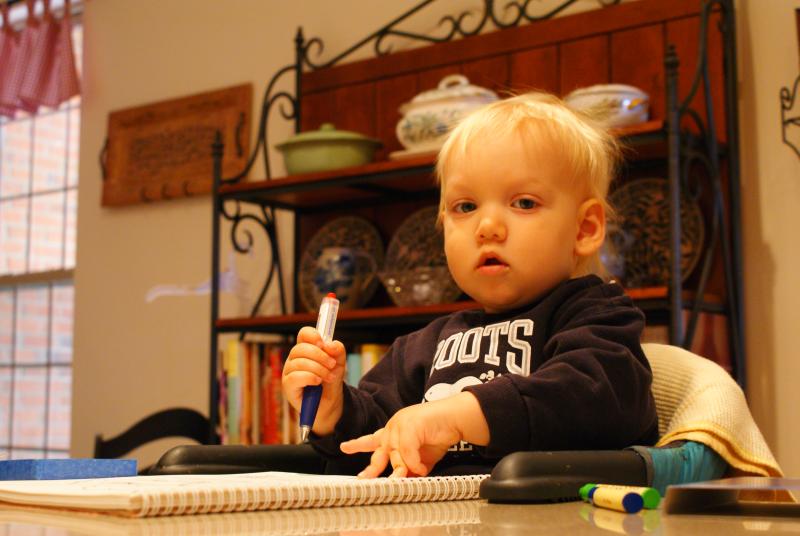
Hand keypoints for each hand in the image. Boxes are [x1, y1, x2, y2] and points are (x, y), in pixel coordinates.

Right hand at [281, 326, 346, 435]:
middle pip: (300, 348)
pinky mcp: (288, 385)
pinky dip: (310, 377)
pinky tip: (318, 382)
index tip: (323, 343)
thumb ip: (338, 351)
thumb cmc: (330, 381)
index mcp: (306, 349)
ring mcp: (289, 371)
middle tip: (332, 365)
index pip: (303, 334)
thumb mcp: (339, 364)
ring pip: (299, 363)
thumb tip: (330, 344)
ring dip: (319, 369)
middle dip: (320, 356)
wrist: (329, 403)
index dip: (312, 335)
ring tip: (329, 377)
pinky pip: (295, 377)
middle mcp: (294, 358)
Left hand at [339, 392, 488, 477]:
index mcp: (395, 431)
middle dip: (373, 468)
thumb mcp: (422, 458)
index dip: (358, 444)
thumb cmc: (440, 434)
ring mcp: (400, 424)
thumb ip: (411, 468)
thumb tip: (402, 483)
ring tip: (407, 479)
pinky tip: (421, 468)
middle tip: (364, 479)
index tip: (345, 447)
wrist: (456, 418)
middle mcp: (394, 426)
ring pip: (394, 455)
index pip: (372, 439)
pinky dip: (414, 463)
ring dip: (402, 470)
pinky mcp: (410, 425)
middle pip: (379, 451)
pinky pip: (407, 452)